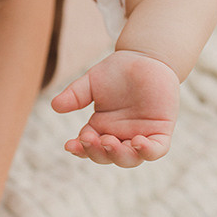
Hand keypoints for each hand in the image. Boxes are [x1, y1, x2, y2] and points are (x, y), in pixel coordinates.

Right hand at [51, 50, 179, 166]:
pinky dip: (148, 151)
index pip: (88, 146)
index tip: (70, 144)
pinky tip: (137, 142)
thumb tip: (55, 106)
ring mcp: (140, 134)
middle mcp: (120, 135)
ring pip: (131, 158)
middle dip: (97, 153)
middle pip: (107, 156)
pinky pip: (157, 149)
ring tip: (109, 142)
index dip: (79, 149)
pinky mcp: (161, 130)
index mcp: (101, 128)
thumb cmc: (117, 71)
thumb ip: (75, 95)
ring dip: (119, 155)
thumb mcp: (91, 82)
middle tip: (91, 139)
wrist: (146, 57)